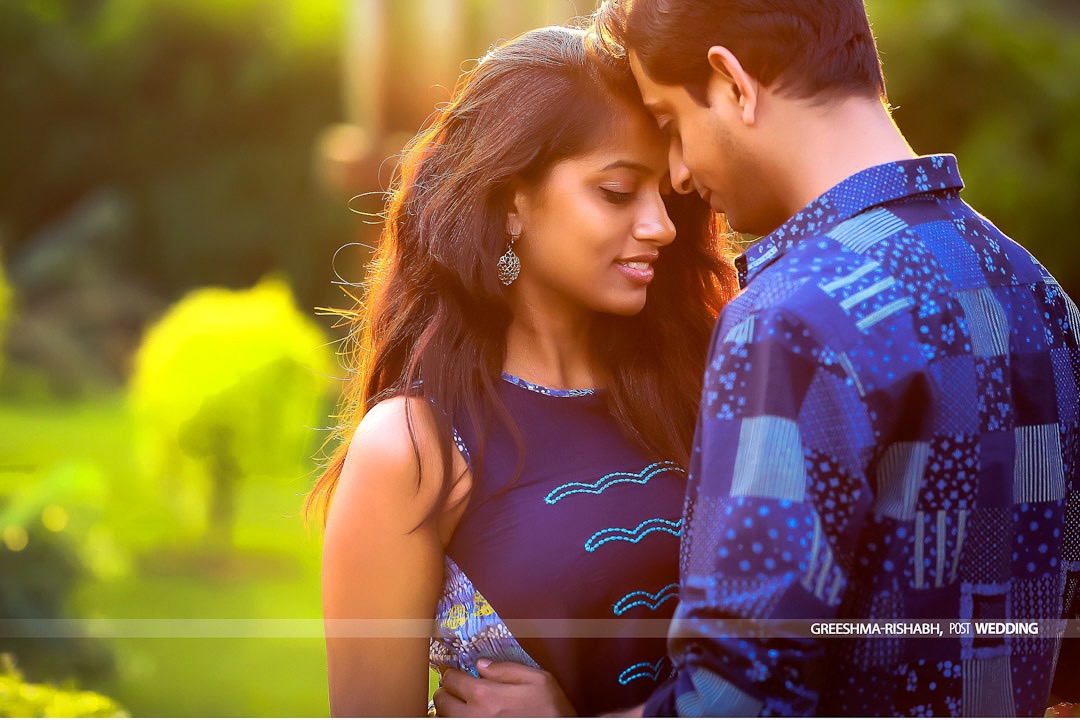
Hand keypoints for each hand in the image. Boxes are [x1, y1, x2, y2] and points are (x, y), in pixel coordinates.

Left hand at [432, 659, 576, 716]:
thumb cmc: (552, 713)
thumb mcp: (538, 680)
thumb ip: (507, 669)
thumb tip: (482, 665)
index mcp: (486, 694)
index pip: (451, 679)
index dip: (452, 675)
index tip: (457, 675)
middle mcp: (473, 715)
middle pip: (441, 701)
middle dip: (445, 693)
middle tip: (454, 692)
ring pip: (445, 719)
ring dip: (449, 712)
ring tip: (460, 708)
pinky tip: (470, 719)